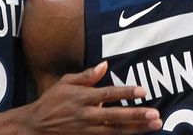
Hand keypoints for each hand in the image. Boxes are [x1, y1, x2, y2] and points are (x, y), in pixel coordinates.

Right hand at [23, 61, 161, 133]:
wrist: (36, 125)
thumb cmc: (52, 101)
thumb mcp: (66, 82)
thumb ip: (87, 75)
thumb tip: (105, 65)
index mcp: (82, 98)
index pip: (108, 94)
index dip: (126, 93)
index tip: (142, 91)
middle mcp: (86, 115)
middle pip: (116, 116)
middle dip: (137, 116)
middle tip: (155, 114)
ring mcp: (88, 130)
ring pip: (116, 130)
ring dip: (137, 128)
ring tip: (155, 125)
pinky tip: (139, 133)